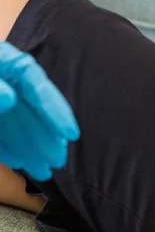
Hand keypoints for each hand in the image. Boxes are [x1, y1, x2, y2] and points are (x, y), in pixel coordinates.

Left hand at [0, 42, 78, 179]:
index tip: (70, 134)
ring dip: (29, 147)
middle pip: (29, 107)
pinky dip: (6, 146)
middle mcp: (2, 78)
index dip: (55, 109)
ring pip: (15, 121)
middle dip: (44, 136)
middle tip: (58, 161)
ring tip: (42, 170)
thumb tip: (11, 98)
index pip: (36, 83)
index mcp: (4, 61)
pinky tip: (17, 162)